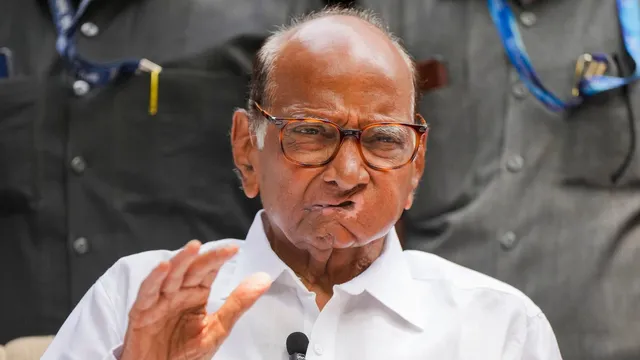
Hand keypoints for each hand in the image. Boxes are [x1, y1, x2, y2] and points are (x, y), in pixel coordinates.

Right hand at [120, 240, 271, 359]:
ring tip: (193, 248)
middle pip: (191, 270)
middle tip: (220, 249)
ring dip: (180, 261)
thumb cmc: (185, 354)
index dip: (219, 259)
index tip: (234, 250)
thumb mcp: (217, 329)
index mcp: (195, 295)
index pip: (208, 271)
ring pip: (170, 275)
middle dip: (204, 258)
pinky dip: (153, 280)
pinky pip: (147, 293)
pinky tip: (163, 268)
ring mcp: (159, 301)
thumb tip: (263, 280)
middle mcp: (177, 293)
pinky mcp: (141, 312)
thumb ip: (238, 303)